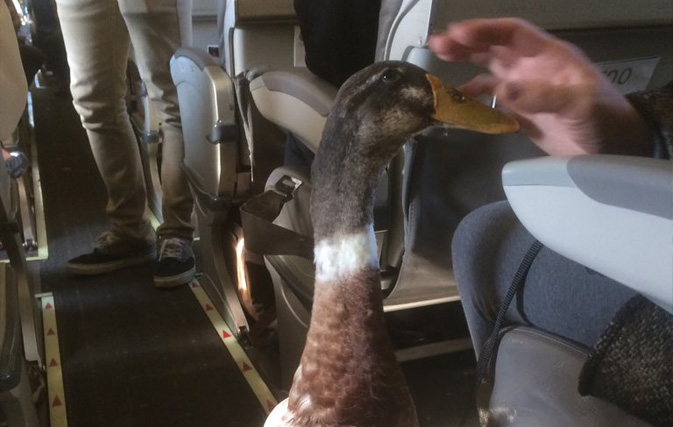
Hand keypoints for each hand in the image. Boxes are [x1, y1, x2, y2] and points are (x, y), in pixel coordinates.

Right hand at [428, 18, 650, 155]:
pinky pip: (492, 101)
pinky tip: (458, 100)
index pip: (512, 34)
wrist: (614, 150)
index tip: (458, 33)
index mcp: (548, 57)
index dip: (485, 31)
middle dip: (466, 44)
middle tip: (437, 44)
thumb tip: (503, 88)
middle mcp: (532, 69)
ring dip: (465, 66)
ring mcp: (526, 91)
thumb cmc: (604, 120)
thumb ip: (543, 95)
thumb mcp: (579, 104)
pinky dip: (474, 99)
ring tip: (438, 65)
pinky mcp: (521, 114)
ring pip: (489, 71)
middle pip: (495, 48)